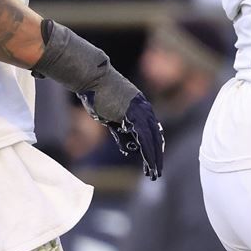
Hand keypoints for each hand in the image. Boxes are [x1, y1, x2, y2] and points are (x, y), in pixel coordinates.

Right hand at [33, 20, 164, 179]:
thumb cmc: (97, 94)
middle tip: (157, 171)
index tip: (155, 160)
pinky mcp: (132, 113)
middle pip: (155, 136)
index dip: (154, 146)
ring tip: (154, 172)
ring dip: (153, 157)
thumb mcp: (111, 115)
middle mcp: (144, 109)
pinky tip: (149, 162)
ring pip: (152, 138)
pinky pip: (144, 135)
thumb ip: (121, 128)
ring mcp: (140, 110)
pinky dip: (147, 150)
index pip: (151, 130)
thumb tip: (128, 144)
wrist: (92, 77)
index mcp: (141, 108)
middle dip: (156, 155)